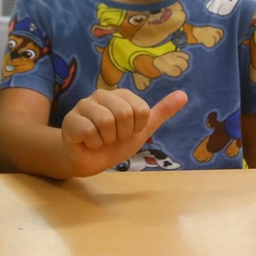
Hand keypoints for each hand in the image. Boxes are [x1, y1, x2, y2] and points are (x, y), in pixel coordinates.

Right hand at [59, 88, 187, 176]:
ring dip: (107, 140)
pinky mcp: (71, 120)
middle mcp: (102, 95)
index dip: (137, 128)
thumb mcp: (142, 129)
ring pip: (106, 122)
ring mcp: (84, 105)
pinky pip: (90, 131)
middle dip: (122, 134)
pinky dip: (93, 144)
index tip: (127, 132)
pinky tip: (88, 143)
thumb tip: (184, 95)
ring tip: (101, 140)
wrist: (89, 160)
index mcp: (121, 95)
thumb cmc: (115, 143)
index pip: (141, 110)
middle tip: (113, 138)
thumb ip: (161, 112)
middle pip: (124, 114)